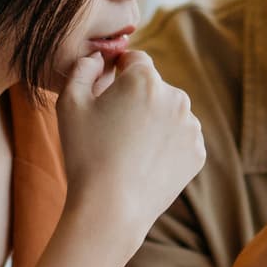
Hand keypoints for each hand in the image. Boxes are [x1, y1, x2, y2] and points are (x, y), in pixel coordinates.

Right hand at [55, 50, 204, 250]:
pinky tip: (144, 161)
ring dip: (153, 120)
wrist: (110, 208)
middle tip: (113, 128)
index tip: (107, 91)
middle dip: (136, 98)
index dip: (118, 71)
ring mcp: (191, 126)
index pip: (134, 59)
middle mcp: (176, 97)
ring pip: (169, 113)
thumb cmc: (85, 154)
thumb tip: (98, 58)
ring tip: (128, 148)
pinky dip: (165, 144)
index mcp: (145, 79)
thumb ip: (83, 69)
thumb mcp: (69, 103)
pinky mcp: (197, 153)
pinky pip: (179, 138)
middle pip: (153, 87)